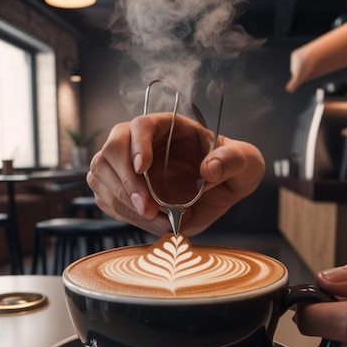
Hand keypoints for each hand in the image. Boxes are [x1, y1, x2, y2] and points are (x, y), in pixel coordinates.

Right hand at [87, 113, 264, 235]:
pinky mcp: (117, 187)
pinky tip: (148, 221)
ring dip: (123, 201)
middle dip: (127, 182)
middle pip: (112, 150)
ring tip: (155, 219)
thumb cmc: (229, 170)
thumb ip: (234, 159)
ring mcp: (123, 164)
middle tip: (150, 209)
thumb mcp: (246, 162)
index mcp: (167, 126)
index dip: (137, 144)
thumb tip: (211, 168)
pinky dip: (122, 213)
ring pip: (101, 174)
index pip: (140, 125)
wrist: (217, 193)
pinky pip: (104, 198)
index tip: (143, 168)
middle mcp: (138, 141)